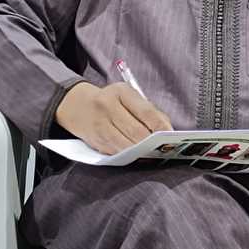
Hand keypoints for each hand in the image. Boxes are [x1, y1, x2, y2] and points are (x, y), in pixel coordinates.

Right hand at [54, 82, 172, 154]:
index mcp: (120, 92)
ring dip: (142, 152)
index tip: (171, 136)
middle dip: (152, 143)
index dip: (160, 127)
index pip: (146, 112)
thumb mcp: (127, 96)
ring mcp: (100, 125)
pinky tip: (138, 156)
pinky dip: (130, 156)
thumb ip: (148, 110)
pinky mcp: (95, 140)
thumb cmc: (110, 101)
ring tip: (154, 154)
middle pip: (136, 132)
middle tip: (164, 149)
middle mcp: (107, 107)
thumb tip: (167, 130)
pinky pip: (117, 152)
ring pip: (126, 145)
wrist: (77, 106)